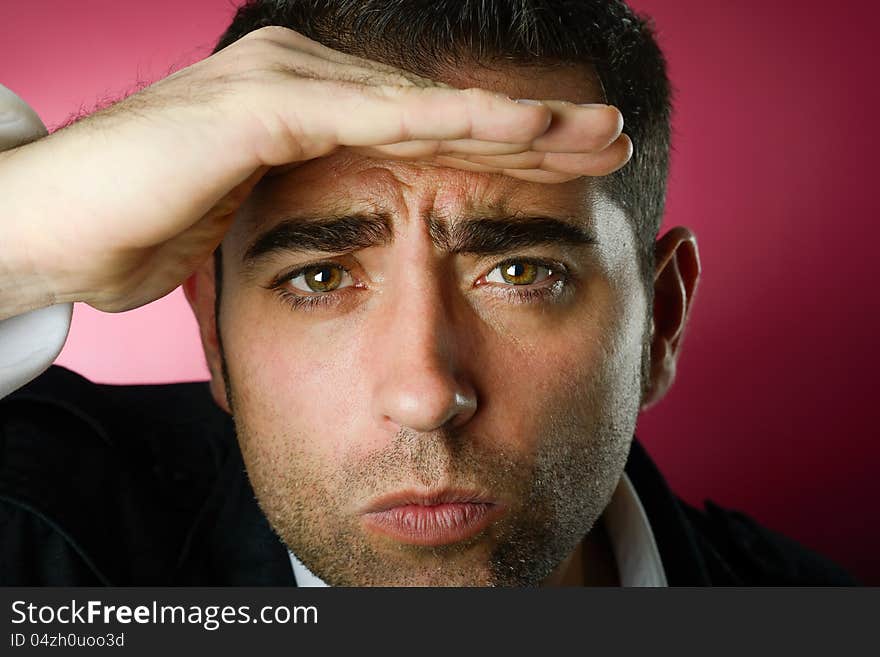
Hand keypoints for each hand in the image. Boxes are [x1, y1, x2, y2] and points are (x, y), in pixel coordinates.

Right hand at [0, 27, 630, 316]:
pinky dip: (458, 123)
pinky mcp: (268, 107)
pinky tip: (528, 131)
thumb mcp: (247, 222)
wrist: (52, 226)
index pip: (427, 134)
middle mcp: (310, 82)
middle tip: (612, 138)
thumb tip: (339, 244)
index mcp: (312, 113)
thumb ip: (301, 214)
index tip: (572, 172)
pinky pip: (382, 118)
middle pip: (446, 111)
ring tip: (598, 131)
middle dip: (535, 129)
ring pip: (429, 104)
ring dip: (520, 119)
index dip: (503, 150)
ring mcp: (290, 84)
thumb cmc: (140, 232)